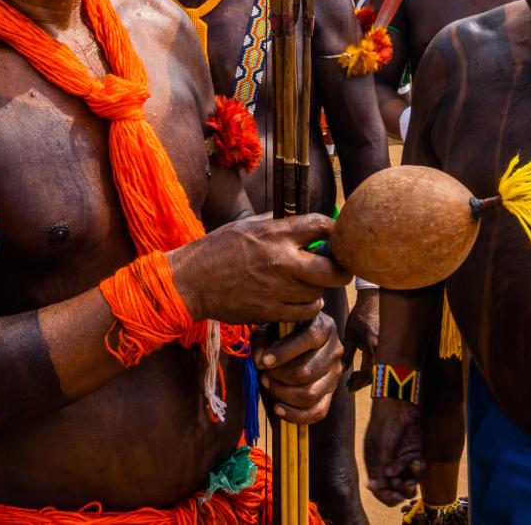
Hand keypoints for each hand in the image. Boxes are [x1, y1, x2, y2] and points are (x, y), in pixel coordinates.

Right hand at [172, 212, 349, 323]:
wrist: (190, 282)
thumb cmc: (216, 250)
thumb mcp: (245, 226)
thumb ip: (274, 222)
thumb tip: (296, 218)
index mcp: (275, 234)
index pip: (321, 226)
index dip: (335, 230)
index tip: (337, 237)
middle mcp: (281, 260)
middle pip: (331, 269)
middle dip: (340, 269)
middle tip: (337, 269)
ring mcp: (277, 288)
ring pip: (318, 293)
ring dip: (318, 289)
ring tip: (308, 284)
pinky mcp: (271, 311)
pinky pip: (304, 312)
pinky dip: (308, 308)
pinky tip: (300, 301)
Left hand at [253, 312, 342, 424]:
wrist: (297, 340)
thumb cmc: (282, 332)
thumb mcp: (270, 328)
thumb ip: (263, 341)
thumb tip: (260, 361)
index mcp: (325, 327)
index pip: (310, 338)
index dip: (285, 352)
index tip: (263, 362)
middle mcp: (335, 350)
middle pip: (306, 372)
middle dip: (279, 376)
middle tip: (264, 373)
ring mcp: (335, 373)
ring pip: (310, 394)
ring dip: (282, 393)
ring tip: (268, 383)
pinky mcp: (331, 392)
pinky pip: (318, 412)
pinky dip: (295, 415)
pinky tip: (277, 408)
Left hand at [343, 288, 379, 391]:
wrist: (375, 299)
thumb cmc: (361, 315)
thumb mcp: (351, 334)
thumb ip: (347, 353)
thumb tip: (342, 370)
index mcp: (373, 347)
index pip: (367, 373)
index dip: (358, 383)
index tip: (350, 388)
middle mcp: (383, 349)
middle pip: (376, 375)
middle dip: (363, 382)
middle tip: (350, 384)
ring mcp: (389, 346)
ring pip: (381, 369)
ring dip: (369, 376)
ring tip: (355, 376)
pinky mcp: (390, 344)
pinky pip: (384, 361)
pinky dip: (374, 367)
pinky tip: (364, 366)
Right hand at [364, 397, 423, 505]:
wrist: (398, 407)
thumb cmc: (384, 426)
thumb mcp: (379, 451)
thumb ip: (379, 471)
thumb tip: (374, 489)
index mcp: (376, 467)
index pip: (381, 491)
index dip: (388, 497)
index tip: (396, 497)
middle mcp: (389, 467)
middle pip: (396, 489)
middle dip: (402, 490)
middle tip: (406, 485)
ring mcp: (402, 461)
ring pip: (409, 482)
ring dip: (412, 480)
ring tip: (412, 468)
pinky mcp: (414, 454)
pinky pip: (418, 470)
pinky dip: (418, 469)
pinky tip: (416, 460)